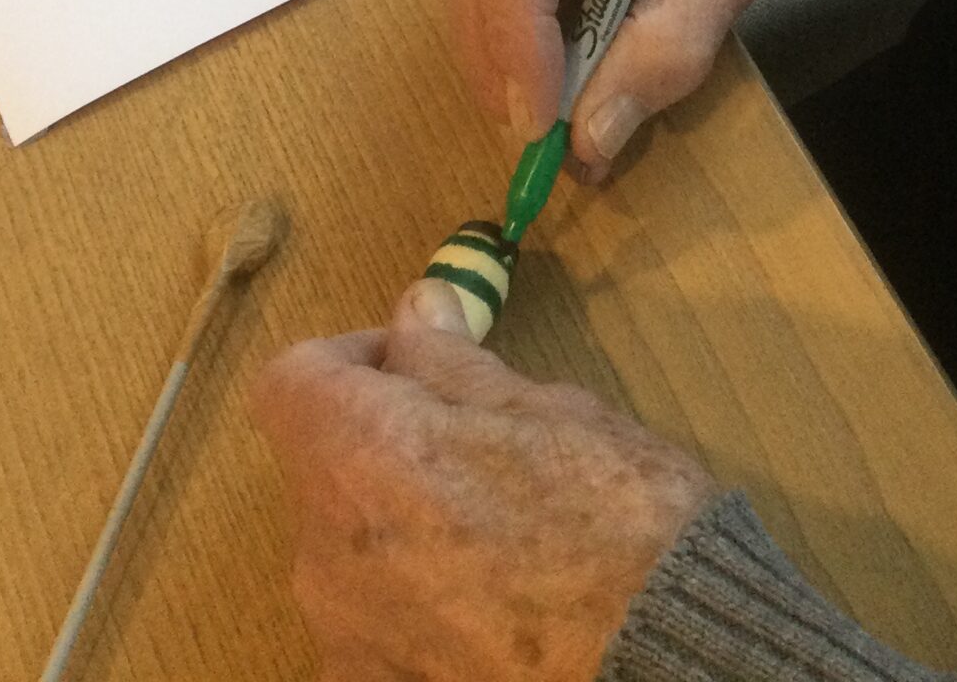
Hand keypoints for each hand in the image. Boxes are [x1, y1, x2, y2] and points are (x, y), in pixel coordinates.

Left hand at [253, 281, 715, 681]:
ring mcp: (345, 641)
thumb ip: (457, 365)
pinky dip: (416, 603)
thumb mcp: (550, 412)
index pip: (292, 381)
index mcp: (360, 456)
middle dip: (388, 441)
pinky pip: (375, 626)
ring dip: (401, 525)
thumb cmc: (617, 521)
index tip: (420, 362)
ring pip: (349, 552)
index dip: (352, 357)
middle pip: (323, 468)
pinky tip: (496, 607)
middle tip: (483, 446)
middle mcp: (325, 555)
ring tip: (502, 536)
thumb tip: (417, 311)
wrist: (664, 670)